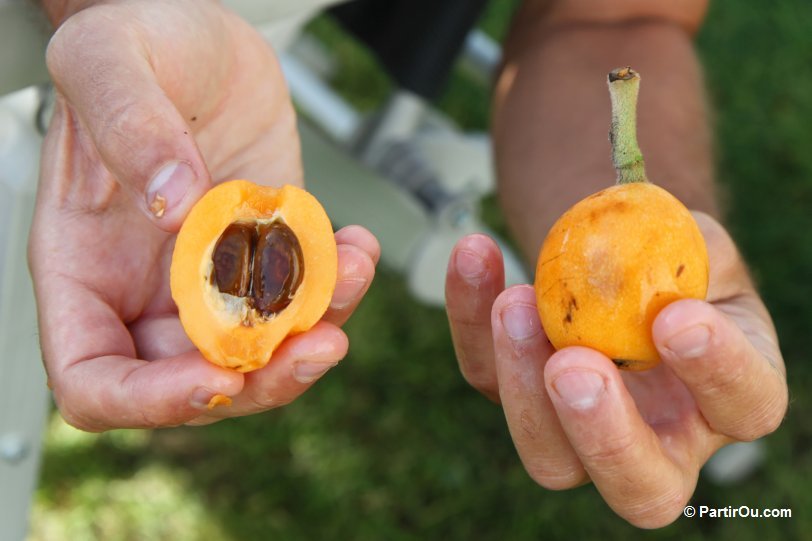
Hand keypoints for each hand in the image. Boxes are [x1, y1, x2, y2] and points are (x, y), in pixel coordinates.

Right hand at [29, 0, 378, 430]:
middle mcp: (146, 288)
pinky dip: (338, 288)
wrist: (200, 40)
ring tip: (355, 272)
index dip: (150, 400)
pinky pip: (303, 301)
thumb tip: (172, 203)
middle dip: (262, 379)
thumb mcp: (112, 58)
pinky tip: (356, 244)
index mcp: (84, 267)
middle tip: (321, 344)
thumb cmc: (137, 43)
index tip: (217, 376)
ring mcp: (211, 278)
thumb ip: (130, 126)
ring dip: (316, 332)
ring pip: (262, 350)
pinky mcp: (266, 257)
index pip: (95, 379)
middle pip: (194, 383)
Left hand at [445, 213, 786, 527]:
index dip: (716, 370)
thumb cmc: (675, 261)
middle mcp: (662, 440)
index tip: (677, 317)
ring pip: (549, 456)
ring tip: (514, 302)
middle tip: (571, 364)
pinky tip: (475, 254)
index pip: (743, 406)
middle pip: (639, 487)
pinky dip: (470, 316)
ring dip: (520, 381)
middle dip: (601, 432)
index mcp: (728, 398)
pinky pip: (485, 375)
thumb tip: (630, 250)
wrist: (620, 260)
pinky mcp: (519, 399)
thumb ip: (682, 252)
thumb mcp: (697, 244)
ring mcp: (582, 433)